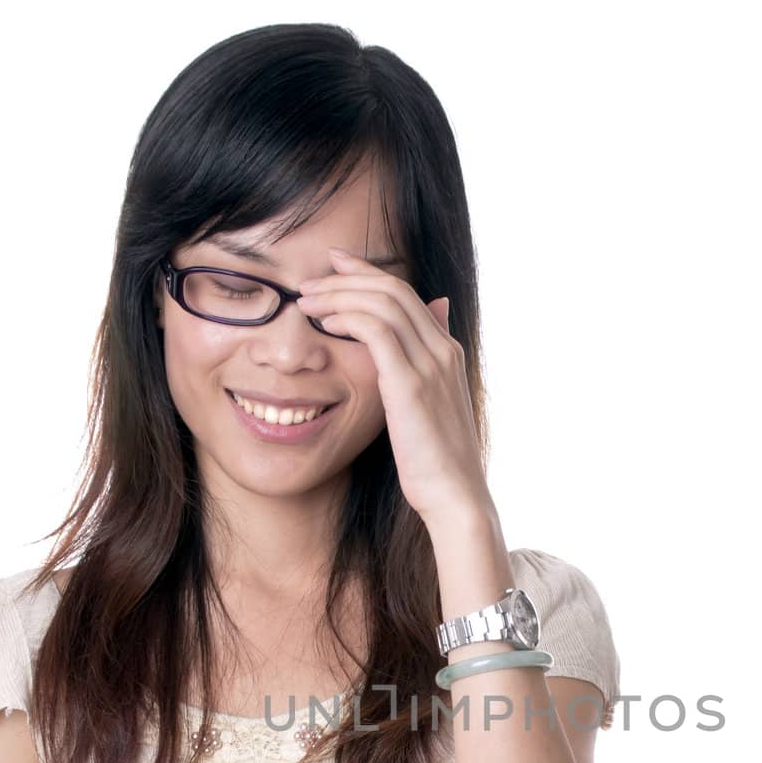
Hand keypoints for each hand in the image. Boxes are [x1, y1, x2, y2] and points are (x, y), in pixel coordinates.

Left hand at [296, 249, 490, 524]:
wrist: (455, 495)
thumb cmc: (436, 463)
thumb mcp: (430, 411)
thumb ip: (421, 373)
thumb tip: (416, 345)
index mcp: (447, 352)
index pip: (406, 294)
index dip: (368, 274)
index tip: (336, 266)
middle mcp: (442, 350)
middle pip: (393, 289)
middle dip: (348, 277)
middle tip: (311, 278)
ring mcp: (429, 364)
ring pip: (382, 302)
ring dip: (339, 295)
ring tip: (307, 300)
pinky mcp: (410, 383)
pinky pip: (376, 330)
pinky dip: (347, 318)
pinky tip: (324, 325)